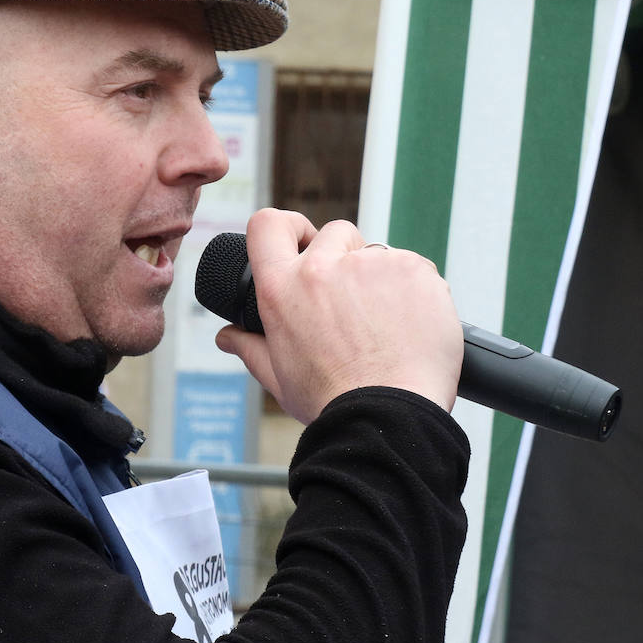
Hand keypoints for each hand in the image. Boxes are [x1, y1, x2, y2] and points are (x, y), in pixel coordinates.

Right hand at [213, 209, 462, 422]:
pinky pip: (414, 268)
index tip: (302, 241)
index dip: (288, 228)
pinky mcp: (413, 270)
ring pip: (379, 254)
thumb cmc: (332, 402)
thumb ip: (249, 347)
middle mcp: (323, 267)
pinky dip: (415, 292)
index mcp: (283, 289)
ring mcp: (371, 265)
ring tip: (387, 327)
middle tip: (354, 303)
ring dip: (382, 279)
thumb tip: (227, 337)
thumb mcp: (278, 377)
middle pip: (335, 233)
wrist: (387, 418)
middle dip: (345, 257)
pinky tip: (411, 327)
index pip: (268, 224)